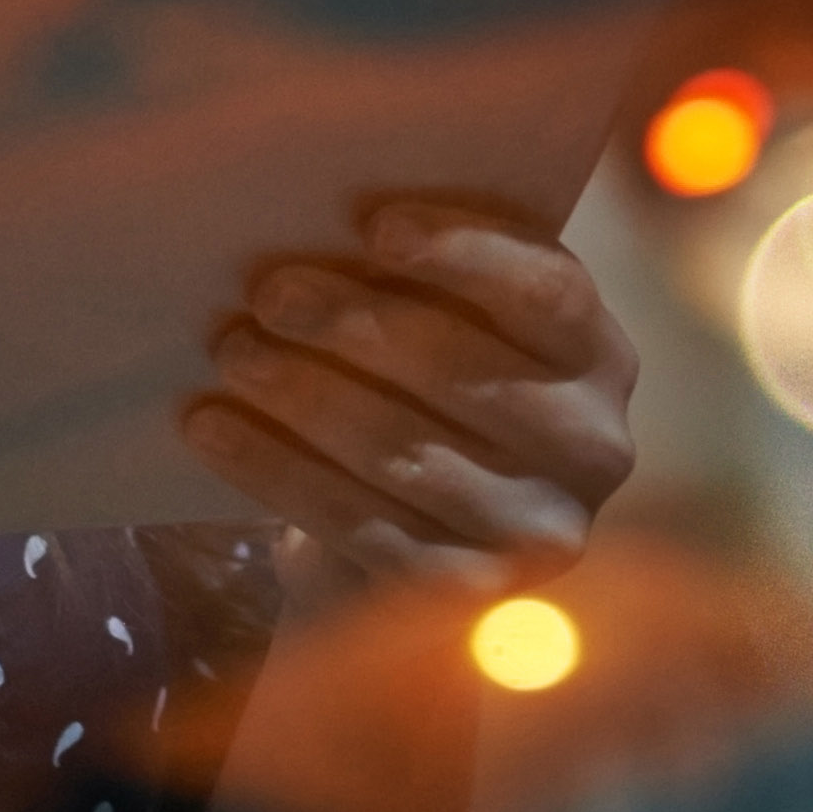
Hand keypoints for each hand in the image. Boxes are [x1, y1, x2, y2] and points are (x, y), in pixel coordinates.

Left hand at [178, 199, 638, 598]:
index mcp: (600, 355)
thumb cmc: (420, 396)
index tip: (374, 227)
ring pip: (405, 452)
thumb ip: (422, 279)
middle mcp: (595, 447)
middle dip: (356, 324)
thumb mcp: (447, 328)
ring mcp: (539, 531)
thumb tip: (321, 217)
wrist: (399, 546)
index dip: (465, 254)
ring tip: (233, 352)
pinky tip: (213, 428)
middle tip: (268, 293)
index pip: (548, 292)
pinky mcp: (468, 594)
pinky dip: (275, 470)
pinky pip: (360, 524)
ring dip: (304, 396)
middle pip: (467, 371)